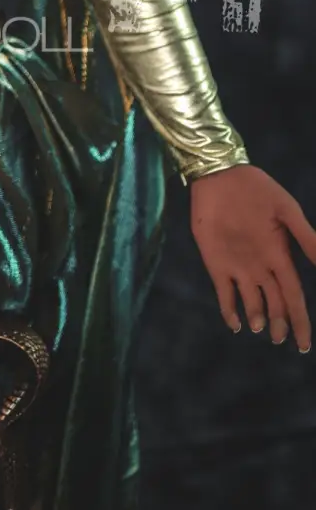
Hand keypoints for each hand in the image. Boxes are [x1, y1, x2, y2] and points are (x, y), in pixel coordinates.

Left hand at [190, 164, 315, 352]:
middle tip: (278, 340)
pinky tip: (235, 324)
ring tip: (260, 328)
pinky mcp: (215, 262)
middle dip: (279, 324)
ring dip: (257, 317)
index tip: (305, 344)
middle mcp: (260, 266)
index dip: (299, 320)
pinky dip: (229, 310)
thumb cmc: (257, 189)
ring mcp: (237, 266)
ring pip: (251, 302)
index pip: (293, 296)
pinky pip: (224, 293)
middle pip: (274, 303)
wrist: (220, 175)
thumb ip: (306, 237)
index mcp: (279, 256)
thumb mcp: (286, 210)